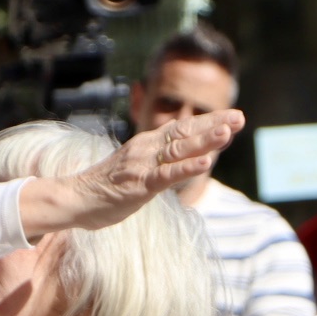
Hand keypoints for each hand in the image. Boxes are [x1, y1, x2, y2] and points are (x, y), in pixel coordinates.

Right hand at [32, 111, 243, 234]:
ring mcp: (143, 165)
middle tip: (240, 117)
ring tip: (228, 133)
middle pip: (185, 133)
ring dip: (205, 141)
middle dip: (214, 125)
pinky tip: (206, 163)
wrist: (76, 198)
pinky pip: (166, 175)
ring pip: (179, 150)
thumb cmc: (108, 187)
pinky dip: (187, 169)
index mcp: (148, 144)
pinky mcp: (139, 184)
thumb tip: (182, 161)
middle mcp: (147, 148)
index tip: (234, 117)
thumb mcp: (139, 169)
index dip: (209, 122)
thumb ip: (160, 163)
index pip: (183, 129)